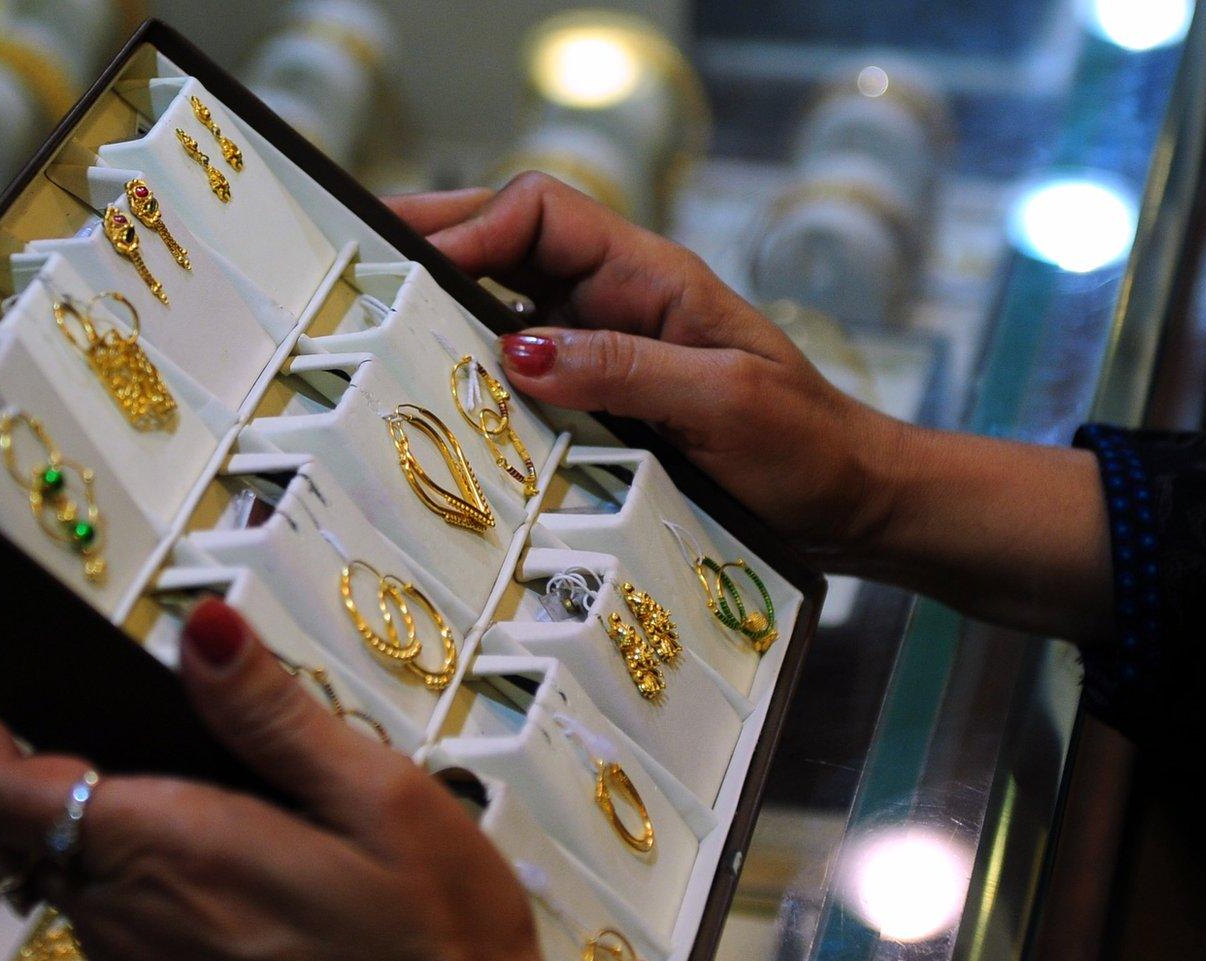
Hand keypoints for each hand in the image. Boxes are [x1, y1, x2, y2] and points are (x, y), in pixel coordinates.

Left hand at [0, 600, 714, 960]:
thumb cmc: (440, 942)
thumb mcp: (378, 797)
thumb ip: (267, 712)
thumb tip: (197, 628)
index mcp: (165, 851)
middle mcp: (128, 932)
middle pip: (36, 840)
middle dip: (58, 784)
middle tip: (138, 747)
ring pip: (86, 902)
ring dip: (121, 860)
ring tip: (230, 840)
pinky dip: (156, 927)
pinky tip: (249, 925)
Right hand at [388, 174, 907, 557]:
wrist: (852, 503)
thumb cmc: (808, 448)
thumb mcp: (725, 403)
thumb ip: (626, 368)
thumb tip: (517, 348)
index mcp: (650, 277)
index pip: (541, 211)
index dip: (473, 226)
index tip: (416, 270)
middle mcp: (617, 302)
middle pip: (506, 245)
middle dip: (431, 249)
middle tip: (354, 273)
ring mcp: (604, 350)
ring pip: (502, 308)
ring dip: (442, 316)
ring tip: (371, 335)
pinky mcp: (598, 401)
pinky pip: (520, 374)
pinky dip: (472, 377)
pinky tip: (435, 399)